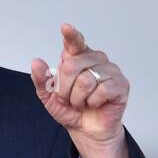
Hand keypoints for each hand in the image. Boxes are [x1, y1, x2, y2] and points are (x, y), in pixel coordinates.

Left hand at [30, 23, 129, 157]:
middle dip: (64, 88)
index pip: (74, 43)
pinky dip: (92, 102)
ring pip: (86, 80)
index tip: (65, 27)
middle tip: (69, 98)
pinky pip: (101, 91)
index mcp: (77, 58)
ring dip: (78, 98)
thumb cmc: (71, 109)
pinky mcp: (120, 85)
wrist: (86, 129)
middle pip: (71, 66)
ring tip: (82, 102)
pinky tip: (95, 104)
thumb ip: (41, 79)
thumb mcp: (49, 96)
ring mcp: (110, 71)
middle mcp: (95, 59)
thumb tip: (36, 62)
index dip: (71, 35)